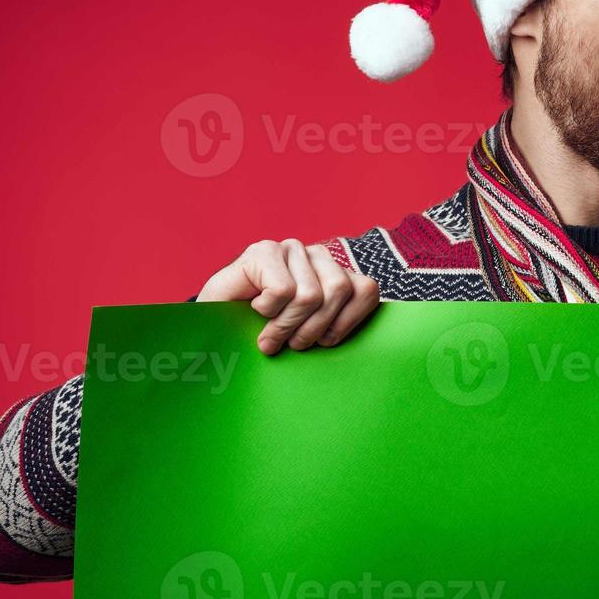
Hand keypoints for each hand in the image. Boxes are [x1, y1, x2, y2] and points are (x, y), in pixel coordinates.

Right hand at [197, 239, 380, 354]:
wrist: (214, 333)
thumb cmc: (266, 337)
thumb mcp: (311, 335)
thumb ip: (339, 328)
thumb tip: (383, 349)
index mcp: (334, 273)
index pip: (367, 290)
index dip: (349, 322)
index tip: (326, 342)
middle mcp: (315, 255)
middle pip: (339, 291)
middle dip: (314, 329)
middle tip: (293, 344)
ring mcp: (289, 249)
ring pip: (310, 295)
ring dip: (287, 326)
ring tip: (271, 336)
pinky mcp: (262, 251)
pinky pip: (283, 291)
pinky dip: (268, 312)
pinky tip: (255, 311)